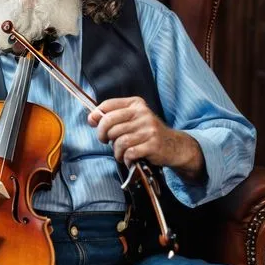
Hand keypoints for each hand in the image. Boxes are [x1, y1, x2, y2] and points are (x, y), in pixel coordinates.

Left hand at [87, 97, 204, 179]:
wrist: (173, 145)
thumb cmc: (146, 133)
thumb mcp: (132, 120)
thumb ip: (112, 117)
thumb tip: (91, 118)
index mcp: (135, 104)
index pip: (108, 105)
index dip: (96, 116)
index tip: (93, 123)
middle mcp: (142, 113)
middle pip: (109, 122)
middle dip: (103, 135)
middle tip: (106, 141)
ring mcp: (149, 128)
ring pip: (119, 140)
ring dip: (116, 151)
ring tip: (121, 153)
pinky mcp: (153, 144)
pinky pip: (129, 152)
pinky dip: (126, 159)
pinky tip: (129, 159)